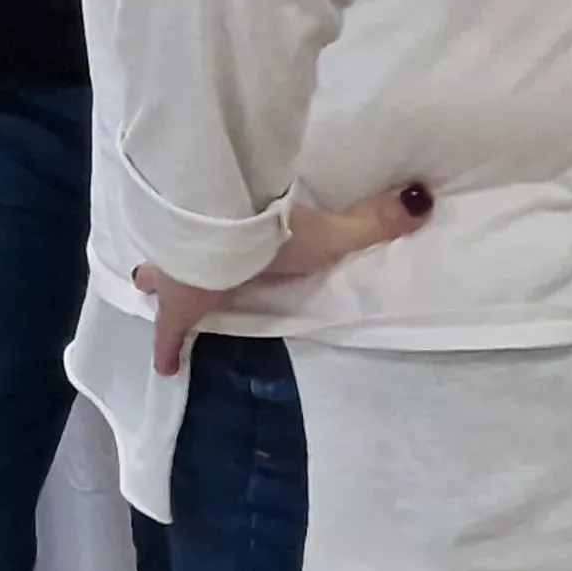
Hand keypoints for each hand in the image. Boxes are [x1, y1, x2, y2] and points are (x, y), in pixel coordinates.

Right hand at [134, 182, 433, 376]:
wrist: (207, 204)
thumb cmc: (254, 241)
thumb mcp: (322, 237)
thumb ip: (373, 222)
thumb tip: (424, 207)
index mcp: (202, 294)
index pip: (178, 329)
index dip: (169, 348)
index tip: (166, 370)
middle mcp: (176, 274)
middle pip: (158, 287)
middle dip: (156, 292)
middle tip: (150, 292)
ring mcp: (160, 238)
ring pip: (151, 254)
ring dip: (152, 259)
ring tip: (148, 263)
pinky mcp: (154, 204)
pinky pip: (149, 213)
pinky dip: (151, 213)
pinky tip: (147, 200)